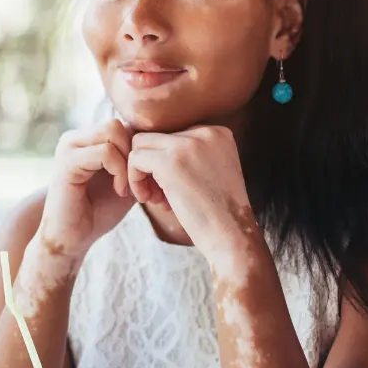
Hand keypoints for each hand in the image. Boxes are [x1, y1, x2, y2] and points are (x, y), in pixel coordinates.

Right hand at [35, 120, 135, 271]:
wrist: (73, 238)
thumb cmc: (99, 211)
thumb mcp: (127, 180)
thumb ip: (138, 159)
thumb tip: (162, 142)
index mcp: (89, 138)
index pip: (125, 124)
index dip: (142, 149)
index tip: (150, 179)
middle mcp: (77, 137)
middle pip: (120, 123)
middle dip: (136, 153)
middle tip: (141, 184)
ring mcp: (69, 146)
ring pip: (113, 131)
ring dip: (129, 162)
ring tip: (129, 188)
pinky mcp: (67, 161)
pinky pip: (105, 152)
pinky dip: (119, 171)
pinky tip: (120, 191)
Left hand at [127, 125, 258, 265]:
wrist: (232, 236)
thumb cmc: (219, 214)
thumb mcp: (211, 173)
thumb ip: (190, 156)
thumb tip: (150, 149)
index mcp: (218, 132)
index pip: (173, 135)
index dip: (166, 164)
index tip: (173, 189)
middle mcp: (206, 132)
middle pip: (156, 137)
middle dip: (150, 167)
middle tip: (158, 196)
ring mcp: (188, 144)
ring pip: (141, 144)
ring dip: (141, 172)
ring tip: (155, 199)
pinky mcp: (170, 161)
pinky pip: (135, 158)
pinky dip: (135, 180)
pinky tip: (149, 200)